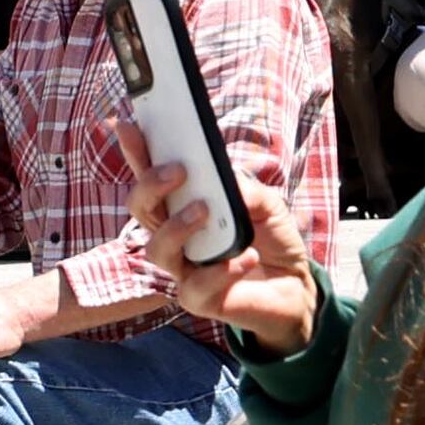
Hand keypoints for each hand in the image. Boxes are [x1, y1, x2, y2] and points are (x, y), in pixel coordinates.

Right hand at [117, 145, 323, 354]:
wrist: (295, 283)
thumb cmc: (271, 235)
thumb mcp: (265, 201)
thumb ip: (242, 188)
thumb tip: (219, 178)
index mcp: (184, 204)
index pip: (152, 176)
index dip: (136, 152)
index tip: (128, 125)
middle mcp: (175, 235)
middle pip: (141, 209)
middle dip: (150, 186)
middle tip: (178, 171)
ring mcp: (184, 268)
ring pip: (157, 249)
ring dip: (177, 226)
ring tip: (205, 211)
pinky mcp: (200, 299)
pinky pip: (195, 287)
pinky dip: (220, 271)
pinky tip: (246, 257)